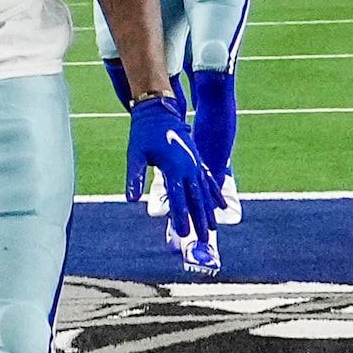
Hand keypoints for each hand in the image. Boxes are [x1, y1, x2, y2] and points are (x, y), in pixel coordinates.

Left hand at [126, 95, 216, 242]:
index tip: (184, 233)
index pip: (179, 198)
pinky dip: (214, 195)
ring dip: (208, 212)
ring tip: (212, 230)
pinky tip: (221, 207)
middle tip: (203, 241)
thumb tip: (130, 199)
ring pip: (204, 193)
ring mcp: (195, 164)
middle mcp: (189, 167)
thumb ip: (134, 177)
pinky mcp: (197, 161)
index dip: (181, 216)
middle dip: (199, 221)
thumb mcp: (135, 155)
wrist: (159, 112)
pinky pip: (209, 182)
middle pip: (196, 199)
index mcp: (173, 167)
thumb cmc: (143, 134)